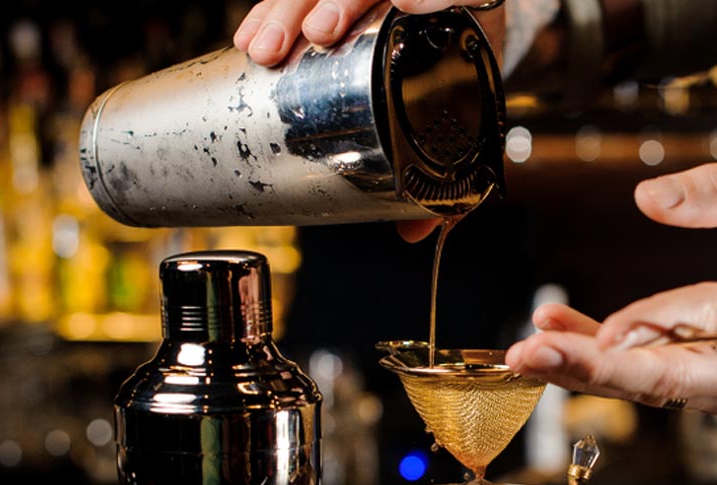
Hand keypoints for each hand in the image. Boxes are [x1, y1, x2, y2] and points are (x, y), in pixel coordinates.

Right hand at [234, 1, 499, 241]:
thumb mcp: (466, 122)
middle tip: (318, 33)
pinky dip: (270, 13)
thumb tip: (417, 230)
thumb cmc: (459, 84)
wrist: (457, 46)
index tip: (405, 6)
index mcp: (456, 13)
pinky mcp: (330, 1)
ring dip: (288, 11)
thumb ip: (450, 178)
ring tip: (264, 48)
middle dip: (338, 3)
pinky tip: (249, 39)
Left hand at [505, 162, 716, 417]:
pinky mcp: (709, 398)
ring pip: (647, 386)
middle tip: (530, 354)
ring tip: (523, 348)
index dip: (658, 324)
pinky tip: (550, 332)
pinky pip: (645, 381)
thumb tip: (647, 197)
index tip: (604, 331)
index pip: (716, 319)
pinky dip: (597, 360)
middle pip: (669, 376)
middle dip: (595, 368)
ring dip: (581, 367)